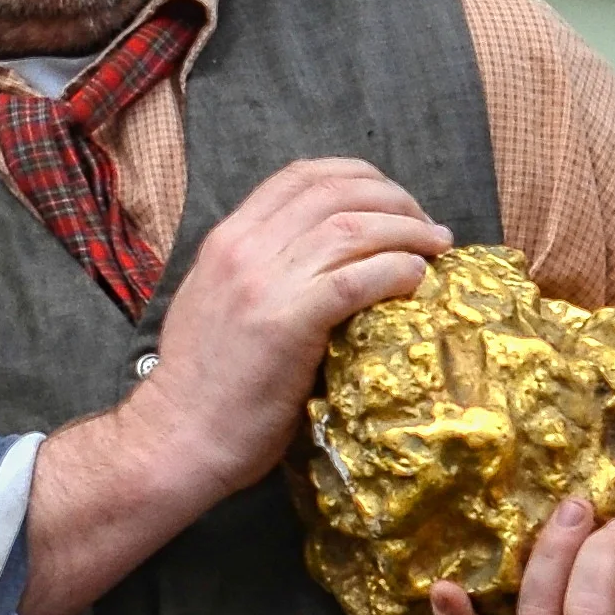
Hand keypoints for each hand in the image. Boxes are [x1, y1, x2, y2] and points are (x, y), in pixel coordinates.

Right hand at [24, 157, 448, 614]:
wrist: (179, 437)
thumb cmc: (204, 385)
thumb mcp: (217, 302)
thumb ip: (259, 271)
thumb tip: (319, 260)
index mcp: (227, 239)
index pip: (301, 176)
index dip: (359, 177)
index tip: (392, 199)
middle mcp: (245, 248)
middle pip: (337, 193)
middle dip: (394, 199)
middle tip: (425, 224)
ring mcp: (266, 282)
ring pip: (354, 228)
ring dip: (407, 231)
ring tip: (436, 247)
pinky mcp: (290, 321)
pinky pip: (359, 278)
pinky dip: (397, 270)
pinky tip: (417, 280)